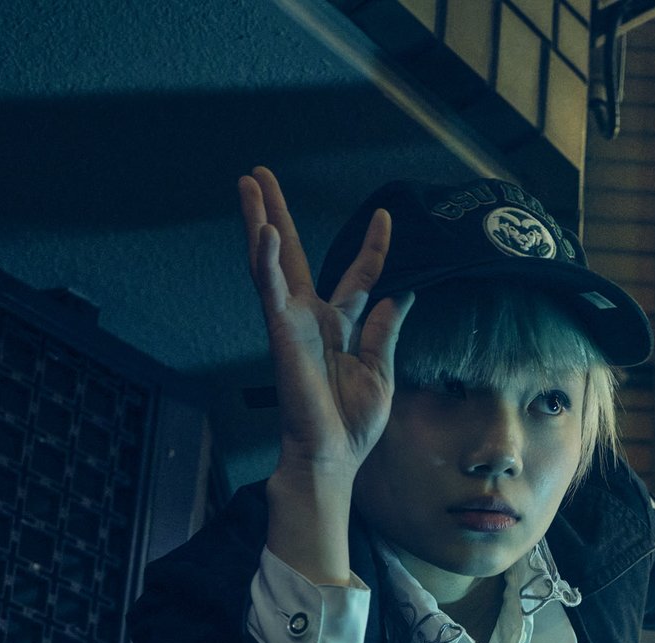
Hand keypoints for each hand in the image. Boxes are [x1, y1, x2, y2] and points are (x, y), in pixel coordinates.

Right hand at [238, 167, 411, 481]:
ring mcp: (292, 322)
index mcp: (339, 326)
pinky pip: (269, 290)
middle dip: (279, 214)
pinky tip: (260, 230)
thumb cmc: (352, 424)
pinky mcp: (280, 333)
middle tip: (263, 174)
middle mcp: (312, 318)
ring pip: (271, 261)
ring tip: (249, 183)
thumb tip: (405, 296)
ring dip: (259, 220)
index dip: (372, 248)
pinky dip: (264, 260)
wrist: (332, 456)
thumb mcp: (381, 369)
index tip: (385, 217)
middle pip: (294, 253)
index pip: (359, 276)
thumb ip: (386, 329)